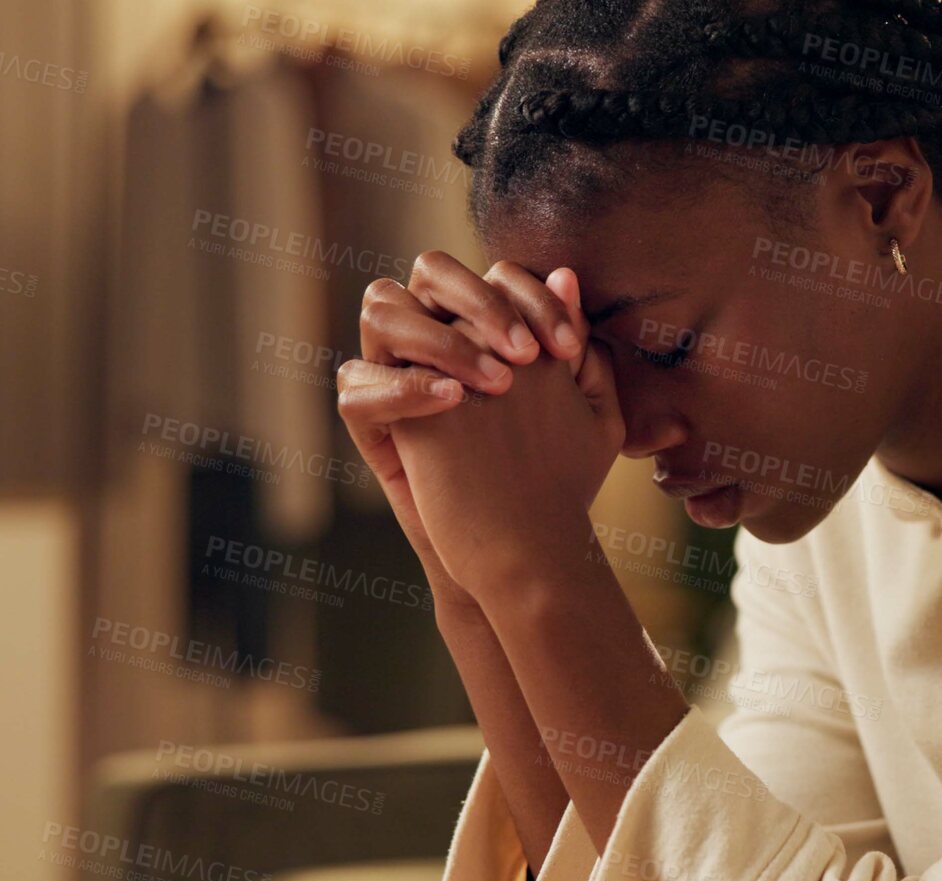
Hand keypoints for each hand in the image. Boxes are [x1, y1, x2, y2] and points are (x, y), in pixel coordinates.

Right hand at [338, 256, 588, 607]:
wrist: (521, 548)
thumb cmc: (555, 474)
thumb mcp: (585, 408)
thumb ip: (575, 343)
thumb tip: (567, 274)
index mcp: (486, 324)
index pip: (498, 275)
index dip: (534, 299)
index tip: (569, 350)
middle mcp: (435, 334)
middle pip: (433, 271)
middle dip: (482, 303)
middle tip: (526, 358)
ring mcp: (395, 369)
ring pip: (381, 308)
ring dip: (441, 339)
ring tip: (494, 386)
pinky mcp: (369, 417)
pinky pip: (356, 382)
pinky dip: (402, 386)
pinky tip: (454, 404)